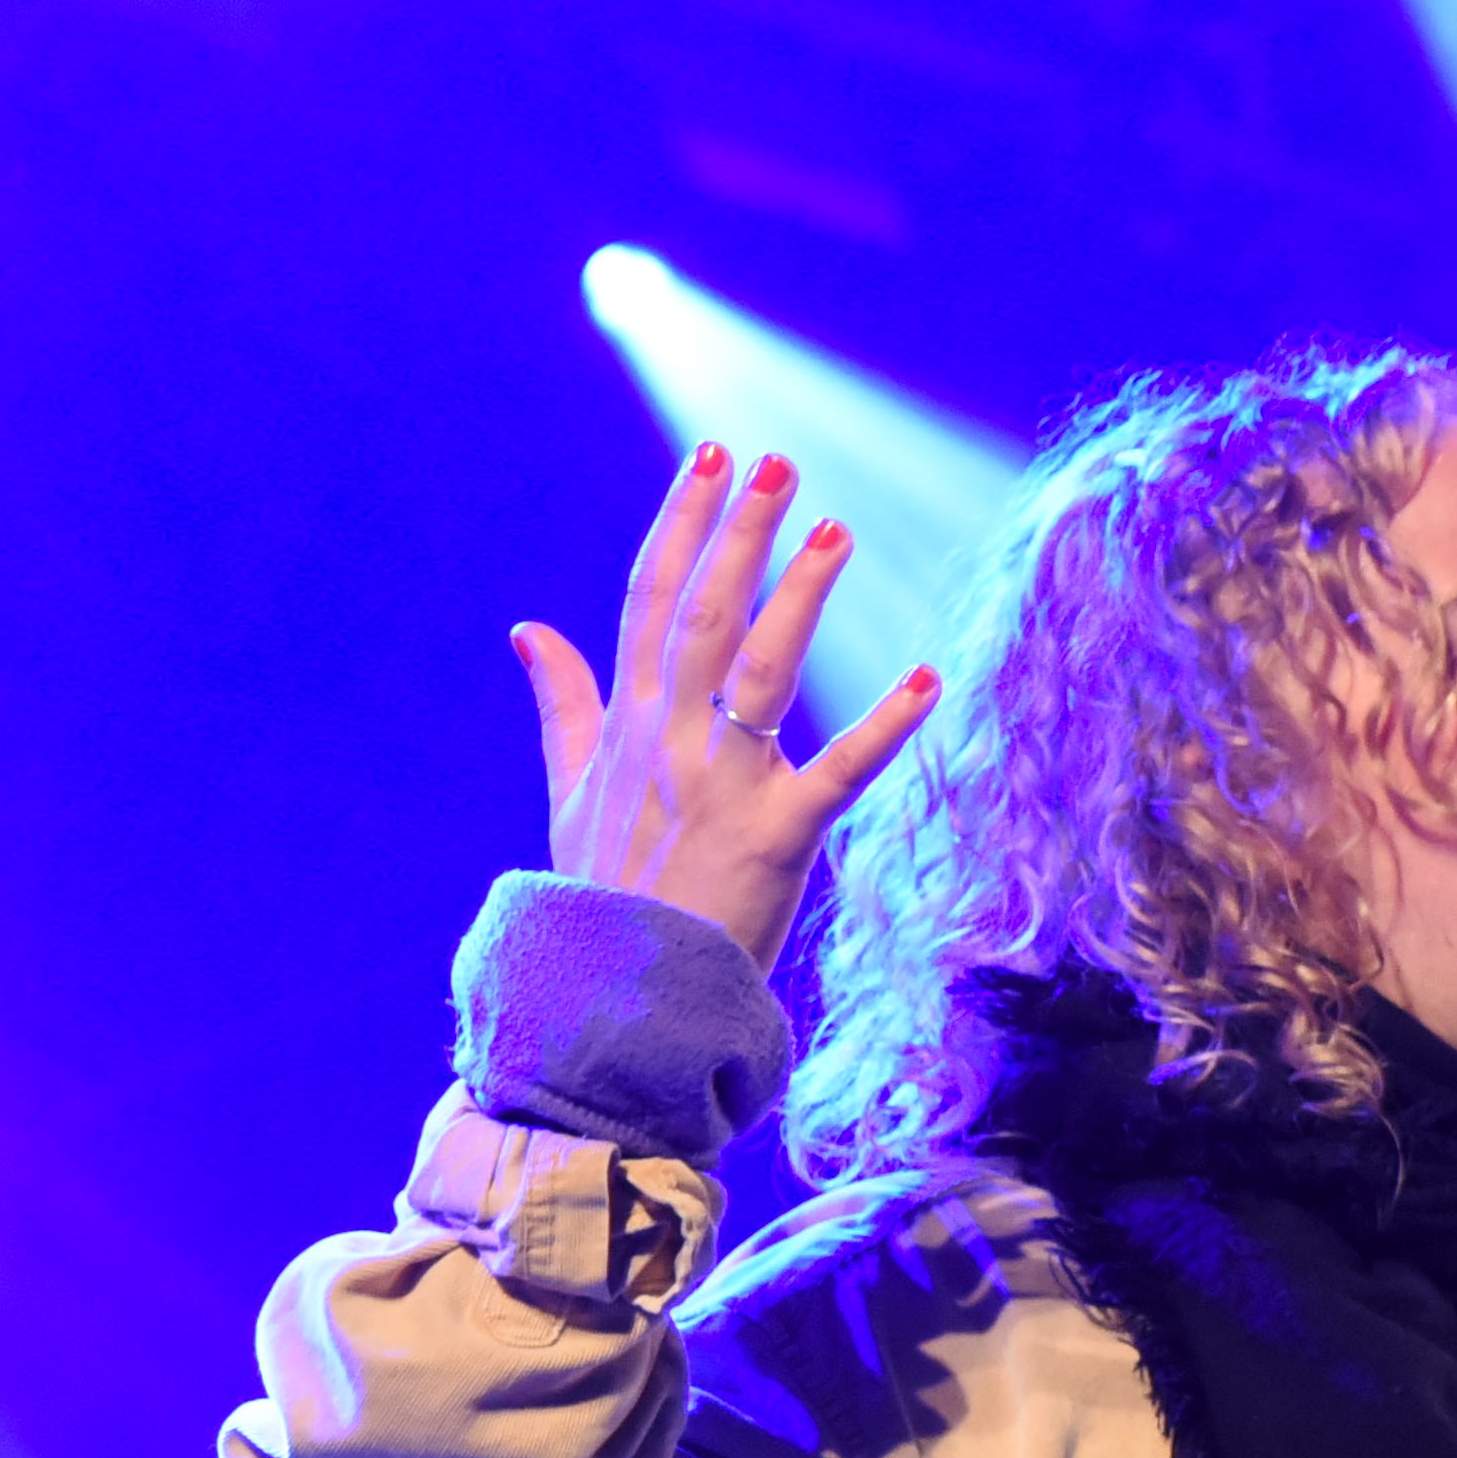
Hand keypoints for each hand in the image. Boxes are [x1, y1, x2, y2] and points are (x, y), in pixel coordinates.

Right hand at [510, 445, 939, 964]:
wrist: (615, 997)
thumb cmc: (605, 891)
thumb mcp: (569, 790)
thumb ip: (562, 703)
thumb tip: (528, 628)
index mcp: (626, 723)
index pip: (649, 599)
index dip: (681, 524)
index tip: (712, 460)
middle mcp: (669, 740)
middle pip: (702, 614)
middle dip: (739, 534)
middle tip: (777, 464)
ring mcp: (722, 784)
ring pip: (760, 670)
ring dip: (797, 596)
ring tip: (833, 529)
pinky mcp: (776, 836)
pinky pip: (838, 772)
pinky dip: (884, 727)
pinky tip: (928, 679)